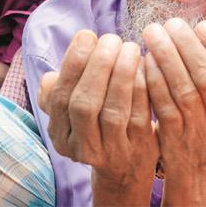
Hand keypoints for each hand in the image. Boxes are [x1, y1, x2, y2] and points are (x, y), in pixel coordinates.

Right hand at [38, 31, 158, 187]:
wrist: (124, 170)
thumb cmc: (97, 124)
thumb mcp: (72, 112)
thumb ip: (64, 86)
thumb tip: (64, 61)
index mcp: (60, 133)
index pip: (61, 97)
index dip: (73, 64)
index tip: (88, 36)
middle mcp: (81, 147)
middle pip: (84, 105)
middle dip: (98, 66)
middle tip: (111, 39)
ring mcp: (111, 152)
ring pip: (113, 111)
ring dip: (121, 74)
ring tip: (130, 47)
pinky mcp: (139, 150)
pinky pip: (140, 117)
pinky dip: (141, 89)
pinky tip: (145, 67)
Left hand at [143, 19, 205, 179]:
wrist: (195, 165)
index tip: (203, 26)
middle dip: (189, 47)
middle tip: (172, 23)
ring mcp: (201, 134)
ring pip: (184, 91)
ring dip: (167, 58)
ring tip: (154, 33)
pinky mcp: (174, 139)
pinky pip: (164, 106)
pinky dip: (154, 80)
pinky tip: (146, 60)